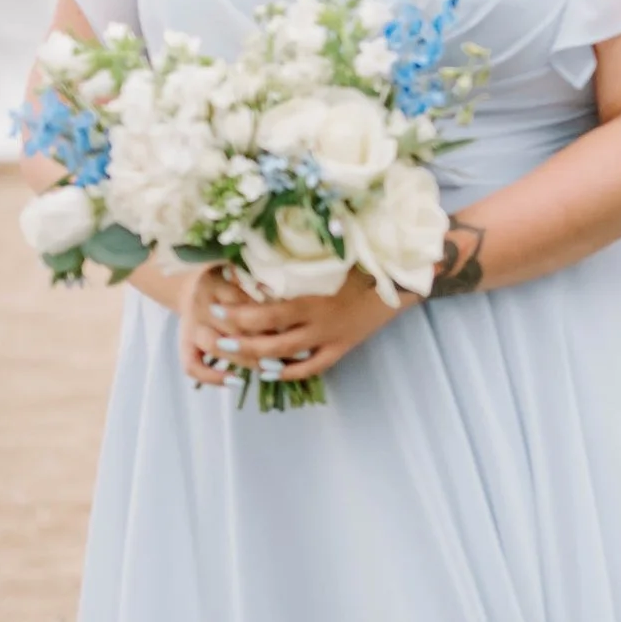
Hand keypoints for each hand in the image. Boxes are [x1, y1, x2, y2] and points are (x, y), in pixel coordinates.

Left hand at [180, 260, 399, 387]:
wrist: (403, 280)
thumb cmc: (365, 259)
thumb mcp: (331, 254)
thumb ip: (299, 257)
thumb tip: (261, 249)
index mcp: (314, 298)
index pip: (268, 314)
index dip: (240, 314)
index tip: (217, 307)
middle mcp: (319, 323)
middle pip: (272, 340)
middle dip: (241, 340)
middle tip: (217, 336)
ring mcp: (331, 339)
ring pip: (288, 358)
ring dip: (259, 359)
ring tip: (236, 355)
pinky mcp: (343, 348)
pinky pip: (313, 367)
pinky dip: (291, 372)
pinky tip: (271, 372)